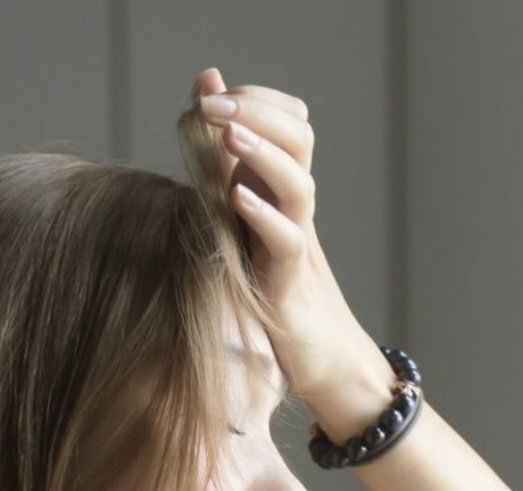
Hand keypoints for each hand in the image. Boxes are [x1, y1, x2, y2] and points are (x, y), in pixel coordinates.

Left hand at [186, 69, 393, 434]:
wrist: (328, 368)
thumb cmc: (278, 302)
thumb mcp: (244, 235)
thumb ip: (222, 179)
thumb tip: (194, 129)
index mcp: (283, 194)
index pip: (289, 122)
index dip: (259, 97)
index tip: (212, 90)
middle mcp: (295, 212)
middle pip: (298, 139)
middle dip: (256, 109)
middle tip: (211, 101)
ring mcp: (297, 247)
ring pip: (297, 184)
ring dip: (262, 152)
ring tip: (228, 129)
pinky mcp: (291, 288)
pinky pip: (288, 243)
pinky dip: (265, 216)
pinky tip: (238, 195)